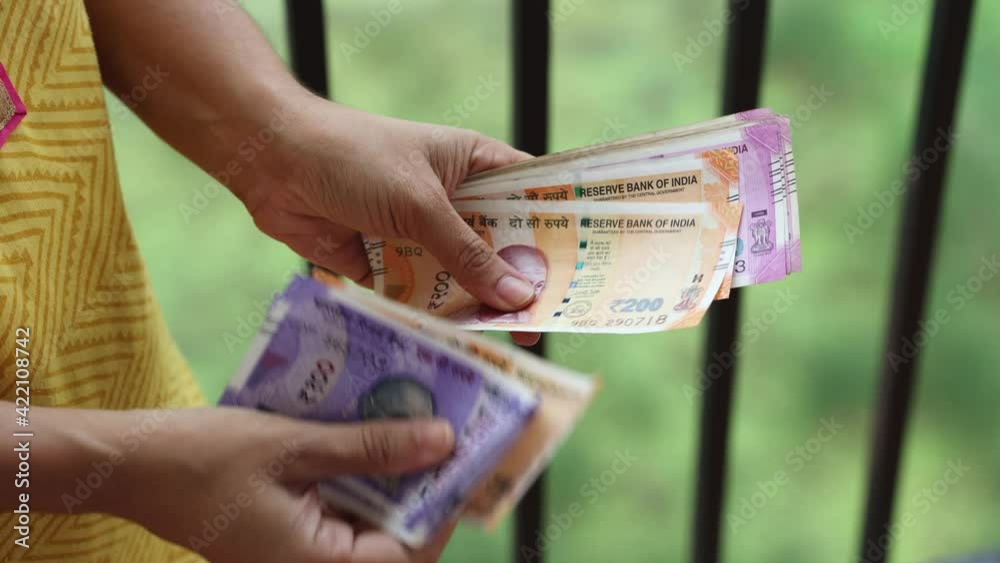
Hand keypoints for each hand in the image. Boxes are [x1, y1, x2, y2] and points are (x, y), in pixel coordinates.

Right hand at [115, 408, 456, 562]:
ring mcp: (301, 554)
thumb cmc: (204, 459)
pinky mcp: (291, 534)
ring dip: (391, 476)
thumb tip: (442, 442)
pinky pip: (341, 511)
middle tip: (442, 429)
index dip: (444, 504)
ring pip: (369, 521)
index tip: (467, 455)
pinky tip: (367, 431)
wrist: (131, 465)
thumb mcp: (296, 445)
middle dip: (421, 485)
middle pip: (394, 536)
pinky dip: (359, 476)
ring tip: (411, 421)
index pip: (410, 550)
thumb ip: (371, 447)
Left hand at [233, 96, 540, 345]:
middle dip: (518, 282)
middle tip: (546, 322)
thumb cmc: (354, 159)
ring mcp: (419, 234)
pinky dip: (433, 318)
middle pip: (498, 248)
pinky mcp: (387, 264)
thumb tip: (520, 297)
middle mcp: (452, 201)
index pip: (529, 200)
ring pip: (460, 278)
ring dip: (476, 305)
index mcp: (473, 166)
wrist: (272, 163)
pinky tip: (457, 347)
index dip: (556, 234)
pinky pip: (421, 297)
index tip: (586, 272)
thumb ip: (468, 253)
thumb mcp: (420, 204)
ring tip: (507, 344)